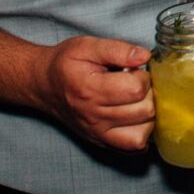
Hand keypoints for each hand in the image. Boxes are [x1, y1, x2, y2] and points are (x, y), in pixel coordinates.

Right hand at [32, 36, 154, 150]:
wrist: (45, 86)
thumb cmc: (66, 64)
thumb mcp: (87, 46)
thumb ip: (118, 49)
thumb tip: (144, 56)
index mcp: (91, 90)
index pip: (136, 89)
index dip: (143, 76)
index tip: (134, 70)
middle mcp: (94, 116)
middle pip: (144, 111)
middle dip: (149, 94)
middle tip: (136, 84)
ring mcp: (98, 133)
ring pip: (143, 133)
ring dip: (148, 115)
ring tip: (137, 100)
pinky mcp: (101, 142)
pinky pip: (133, 148)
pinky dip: (141, 133)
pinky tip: (136, 117)